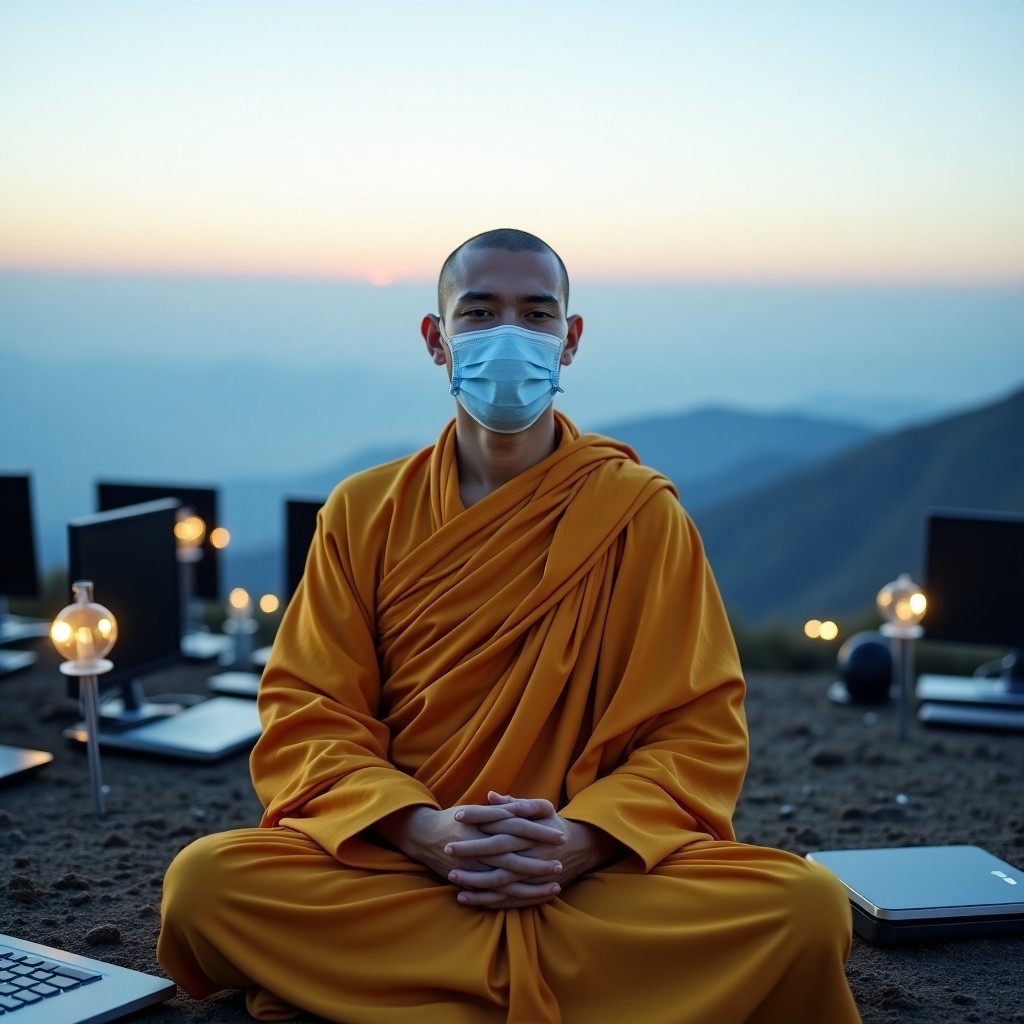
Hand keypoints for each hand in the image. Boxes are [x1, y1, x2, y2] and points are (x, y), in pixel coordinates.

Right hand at [374, 804, 565, 907]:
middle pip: (513, 852)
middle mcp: (477, 842)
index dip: (538, 829)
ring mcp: (472, 864)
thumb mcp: (478, 808)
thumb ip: (500, 808)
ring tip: (556, 884)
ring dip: (532, 882)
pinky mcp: (467, 880)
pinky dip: (514, 896)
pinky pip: (494, 893)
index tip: (560, 833)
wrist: (422, 835)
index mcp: (482, 821)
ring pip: (506, 876)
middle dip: (538, 858)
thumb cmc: (455, 819)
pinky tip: (534, 898)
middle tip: (561, 861)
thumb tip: (525, 805)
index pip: (516, 823)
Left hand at [445, 793, 622, 908]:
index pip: (500, 821)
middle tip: (447, 848)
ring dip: (474, 879)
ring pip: (499, 879)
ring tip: (451, 877)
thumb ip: (517, 804)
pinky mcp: (530, 889)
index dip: (479, 817)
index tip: (457, 815)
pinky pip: (505, 898)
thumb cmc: (554, 825)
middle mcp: (530, 850)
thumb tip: (490, 796)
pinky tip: (464, 898)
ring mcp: (530, 873)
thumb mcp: (542, 808)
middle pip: (496, 850)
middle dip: (470, 850)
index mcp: (530, 828)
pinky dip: (484, 899)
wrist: (580, 848)